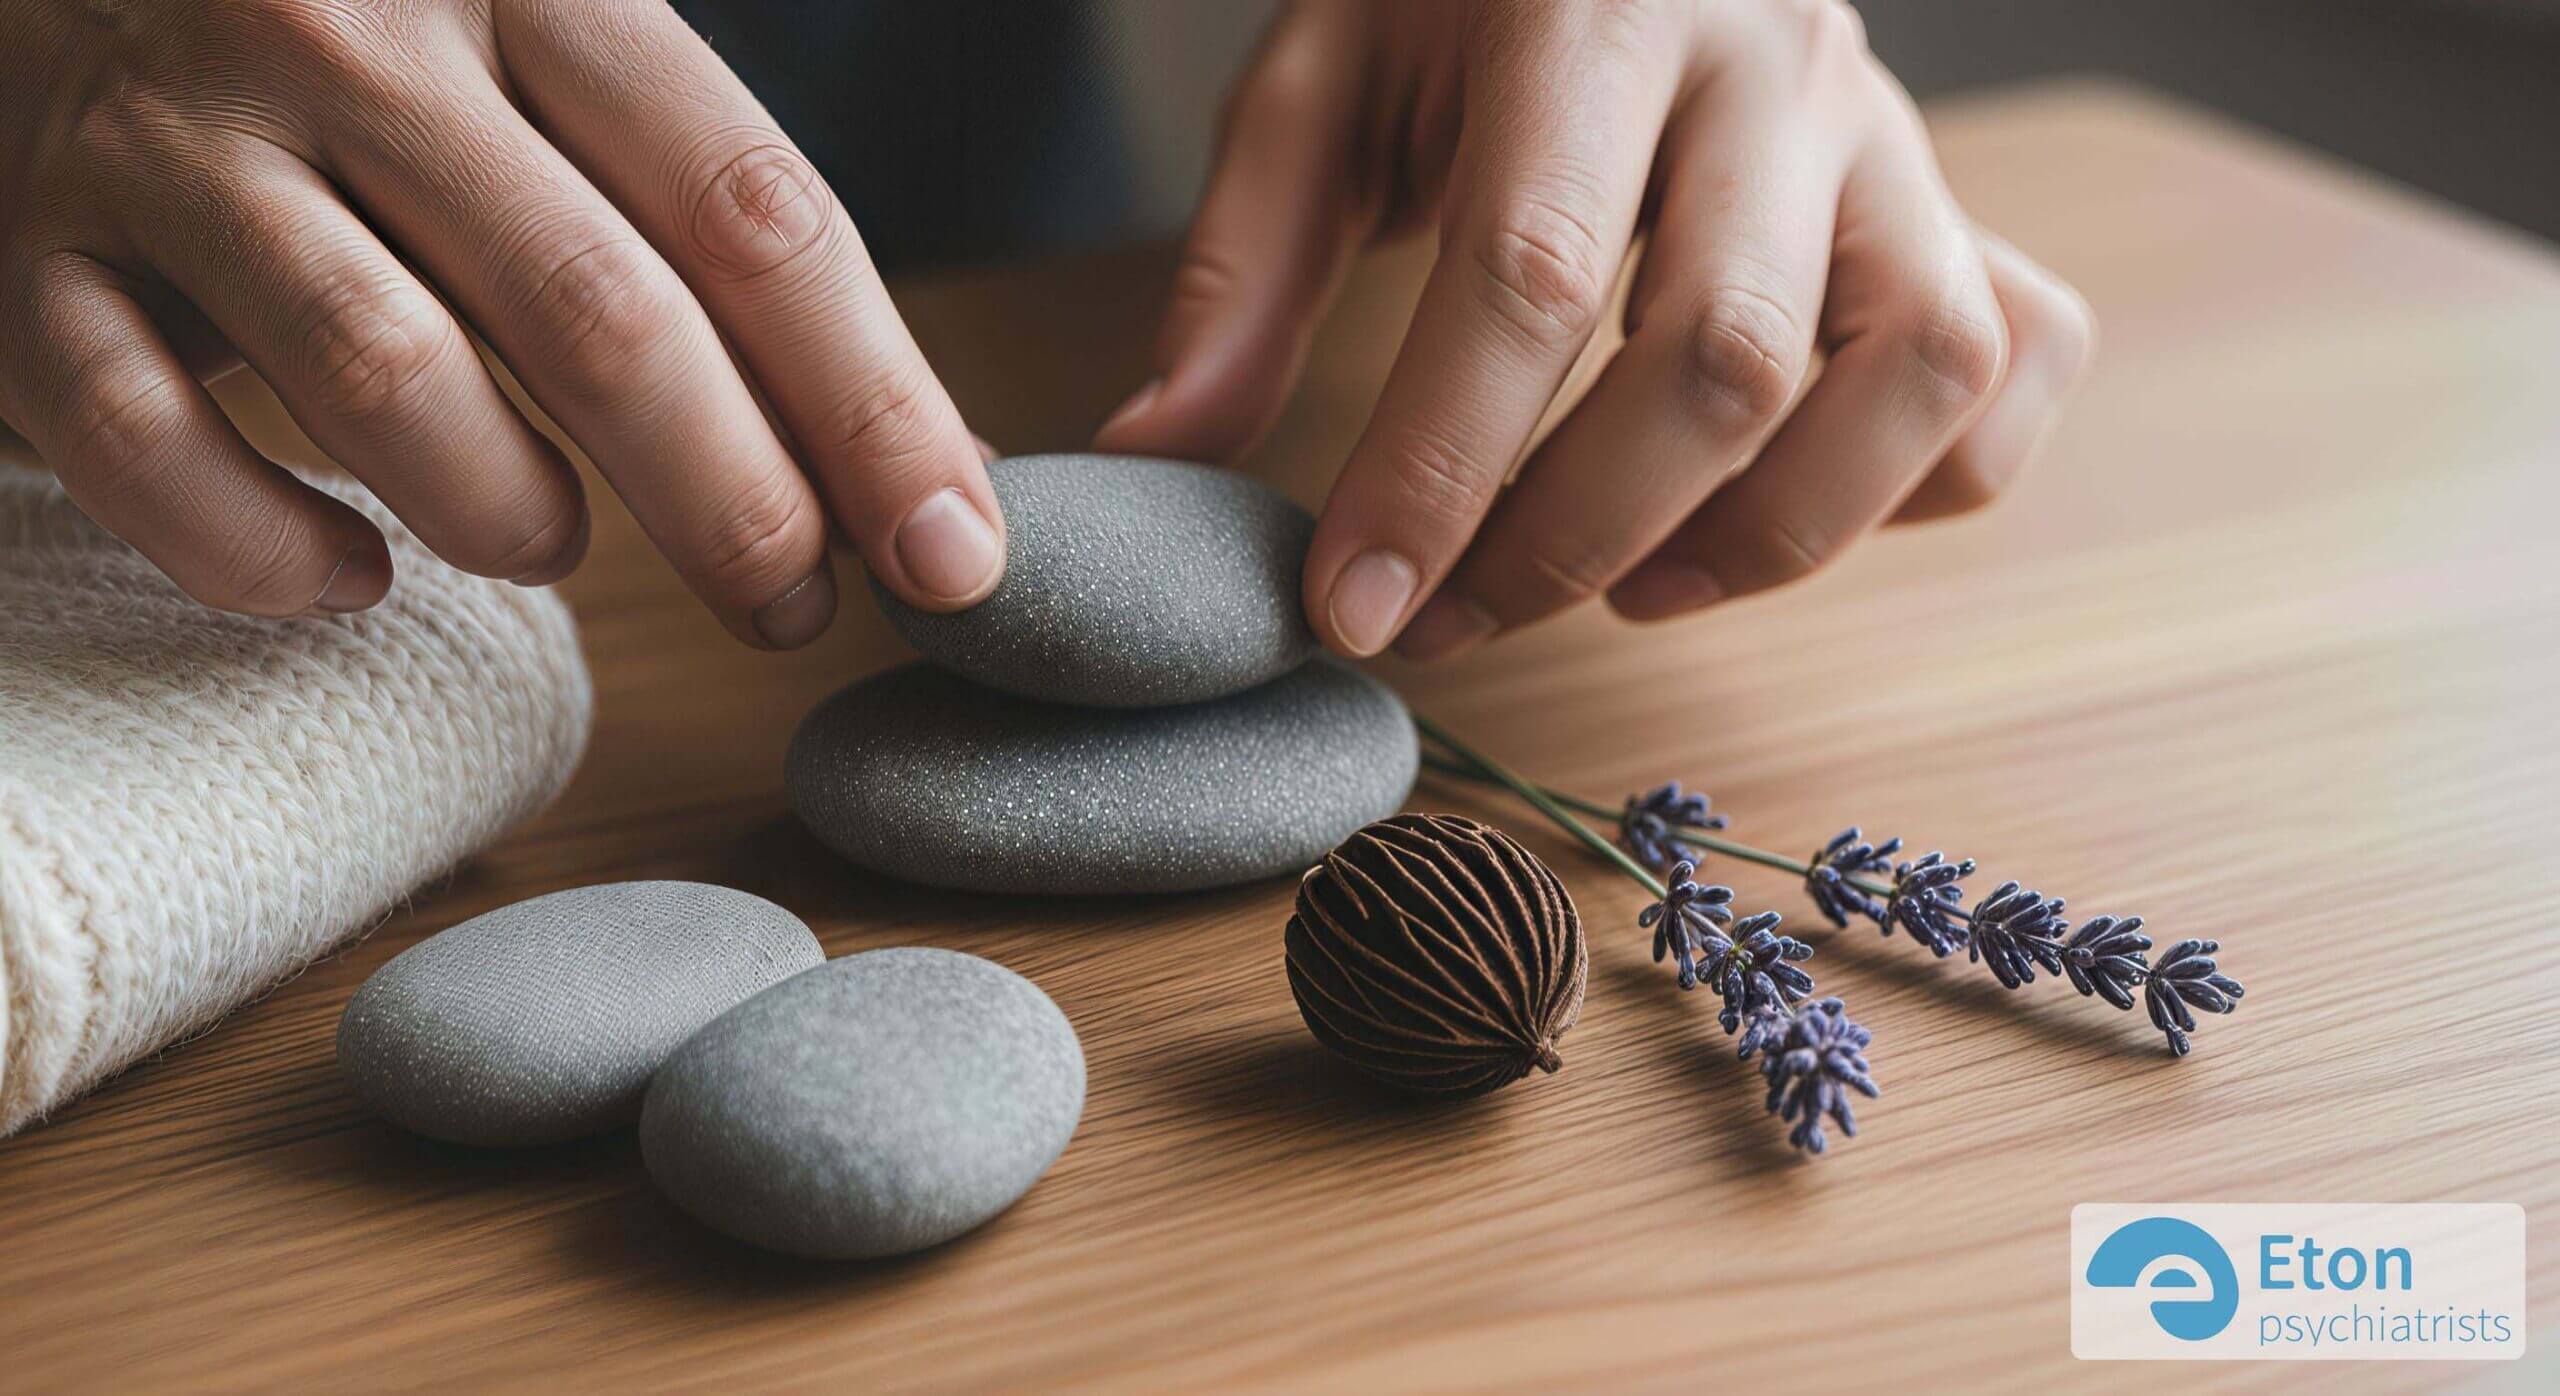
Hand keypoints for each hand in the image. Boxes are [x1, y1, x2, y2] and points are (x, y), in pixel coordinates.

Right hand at [0, 0, 1004, 644]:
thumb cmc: (355, 19)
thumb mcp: (541, 37)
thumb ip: (708, 213)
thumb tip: (929, 455)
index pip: (750, 210)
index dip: (873, 403)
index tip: (956, 549)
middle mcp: (346, 37)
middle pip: (601, 315)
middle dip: (737, 503)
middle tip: (800, 606)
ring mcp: (172, 145)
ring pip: (391, 385)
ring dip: (517, 517)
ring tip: (565, 546)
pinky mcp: (23, 255)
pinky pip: (150, 447)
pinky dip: (268, 551)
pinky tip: (354, 572)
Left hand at [1097, 0, 2093, 658]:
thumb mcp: (1318, 82)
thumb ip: (1242, 269)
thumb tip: (1158, 458)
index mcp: (1595, 6)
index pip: (1530, 276)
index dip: (1439, 471)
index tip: (1351, 606)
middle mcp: (1780, 62)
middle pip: (1726, 357)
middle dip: (1574, 536)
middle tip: (1449, 619)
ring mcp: (1896, 134)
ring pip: (1913, 373)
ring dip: (1771, 530)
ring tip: (1630, 585)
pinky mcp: (1957, 201)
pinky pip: (2011, 362)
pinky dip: (1922, 477)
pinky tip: (1777, 502)